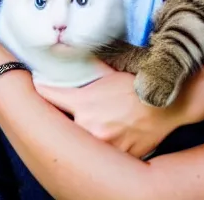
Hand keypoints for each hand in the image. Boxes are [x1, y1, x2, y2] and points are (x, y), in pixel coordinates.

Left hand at [36, 65, 185, 158]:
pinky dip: (99, 148)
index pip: (48, 96)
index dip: (41, 89)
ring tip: (94, 123)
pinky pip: (99, 155)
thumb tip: (66, 48)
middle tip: (61, 109)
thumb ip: (87, 66)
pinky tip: (106, 138)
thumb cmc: (136, 86)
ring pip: (80, 141)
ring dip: (80, 134)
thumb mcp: (108, 73)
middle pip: (61, 123)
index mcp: (83, 103)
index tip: (38, 86)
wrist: (165, 105)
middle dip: (60, 117)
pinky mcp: (116, 157)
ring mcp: (102, 145)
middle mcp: (88, 126)